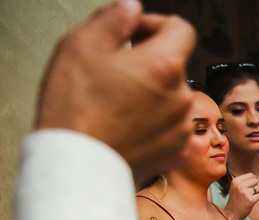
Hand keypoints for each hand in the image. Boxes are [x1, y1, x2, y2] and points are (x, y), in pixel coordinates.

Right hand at [36, 0, 195, 183]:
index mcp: (165, 65)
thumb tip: (132, 8)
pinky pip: (173, 127)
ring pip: (173, 97)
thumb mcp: (82, 45)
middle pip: (174, 65)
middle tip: (114, 73)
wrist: (78, 165)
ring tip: (117, 104)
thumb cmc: (75, 107)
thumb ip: (114, 18)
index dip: (155, 25)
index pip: (181, 29)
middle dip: (149, 62)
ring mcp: (183, 127)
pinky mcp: (179, 152)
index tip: (132, 36)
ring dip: (153, 94)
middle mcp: (183, 96)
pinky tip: (129, 126)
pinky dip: (156, 123)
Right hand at [223, 172, 258, 219]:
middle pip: (256, 180)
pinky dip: (258, 198)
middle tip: (248, 193)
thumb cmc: (235, 200)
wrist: (232, 213)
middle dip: (255, 187)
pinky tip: (251, 201)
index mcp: (235, 181)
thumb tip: (255, 176)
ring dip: (256, 193)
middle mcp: (240, 185)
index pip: (251, 175)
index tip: (247, 188)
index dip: (252, 181)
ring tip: (249, 197)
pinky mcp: (250, 200)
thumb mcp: (235, 187)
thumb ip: (244, 181)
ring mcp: (245, 193)